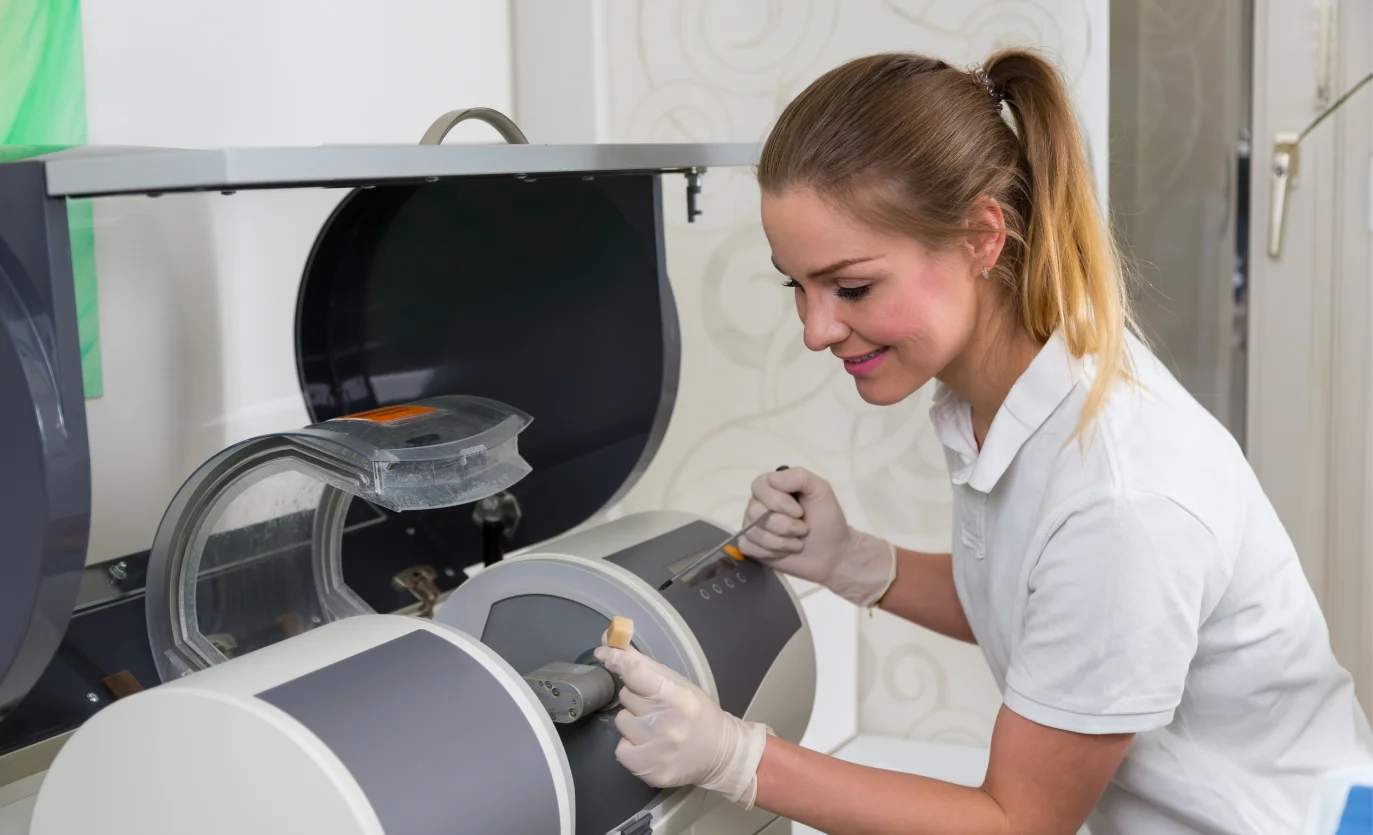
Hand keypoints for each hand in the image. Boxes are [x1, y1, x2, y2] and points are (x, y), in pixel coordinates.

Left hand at [593, 644, 769, 808]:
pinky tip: (649, 745)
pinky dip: (630, 746)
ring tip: (655, 727)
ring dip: (633, 721)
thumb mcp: (681, 684)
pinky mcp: (650, 771)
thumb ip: (647, 666)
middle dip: (636, 697)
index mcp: (678, 697)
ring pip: (621, 721)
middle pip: (626, 696)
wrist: (722, 754)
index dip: (616, 660)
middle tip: (656, 706)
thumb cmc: (699, 713)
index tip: (604, 654)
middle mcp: (667, 724)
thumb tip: (612, 645)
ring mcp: (658, 750)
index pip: (635, 673)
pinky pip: (620, 749)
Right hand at [738, 467, 895, 606]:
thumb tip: (772, 481)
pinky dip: (771, 552)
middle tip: (802, 529)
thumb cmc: (827, 519)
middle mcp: (758, 504)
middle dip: (785, 525)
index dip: (778, 501)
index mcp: (772, 487)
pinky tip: (784, 552)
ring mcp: (752, 526)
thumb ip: (798, 477)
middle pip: (755, 512)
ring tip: (797, 542)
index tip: (799, 512)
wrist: (832, 553)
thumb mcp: (820, 490)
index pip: (759, 486)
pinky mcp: (752, 547)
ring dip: (781, 542)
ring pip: (753, 532)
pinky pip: (749, 547)